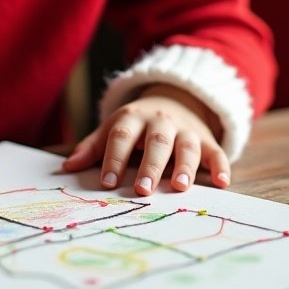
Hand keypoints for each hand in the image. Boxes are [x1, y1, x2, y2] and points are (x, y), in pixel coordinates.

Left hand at [61, 84, 229, 195]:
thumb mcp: (114, 127)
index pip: (121, 135)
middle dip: (149, 165)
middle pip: (156, 141)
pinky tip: (222, 182)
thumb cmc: (137, 124)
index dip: (113, 157)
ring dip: (184, 166)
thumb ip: (92, 147)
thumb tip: (66, 168)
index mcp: (133, 118)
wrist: (174, 98)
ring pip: (187, 146)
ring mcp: (186, 130)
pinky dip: (221, 165)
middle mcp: (161, 121)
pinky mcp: (206, 139)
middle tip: (142, 189)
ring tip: (180, 187)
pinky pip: (216, 151)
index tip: (106, 182)